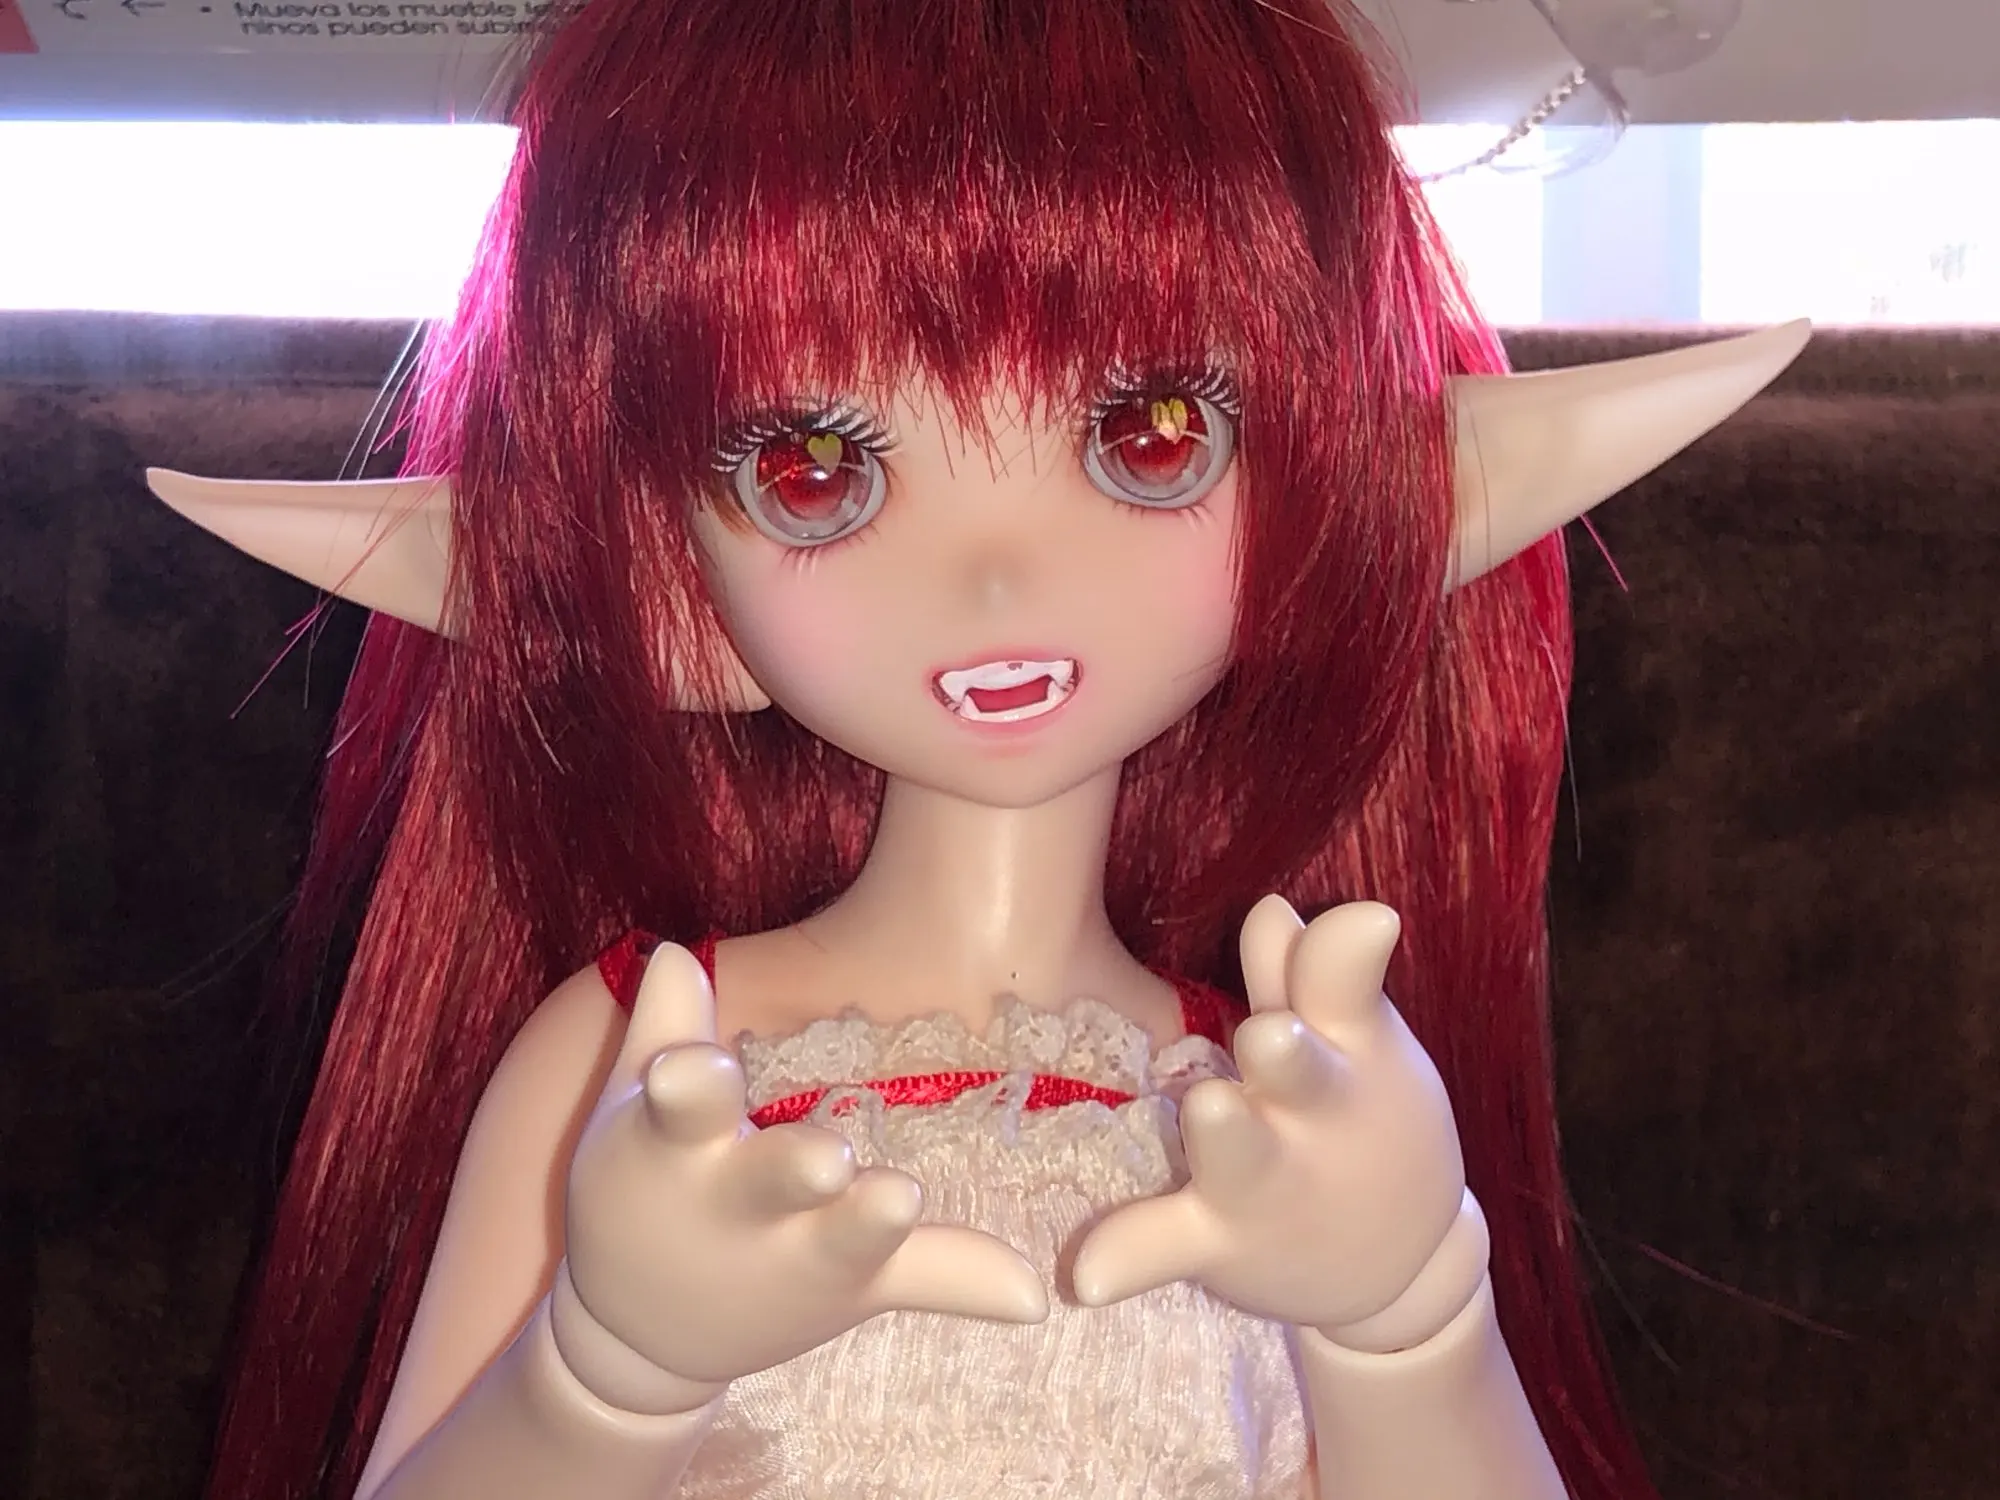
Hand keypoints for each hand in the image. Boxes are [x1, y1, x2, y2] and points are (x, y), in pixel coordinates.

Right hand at [559, 943, 1048, 1405]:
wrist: (639, 1330)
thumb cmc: (647, 1183)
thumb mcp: (640, 1111)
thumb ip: (667, 1027)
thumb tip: (676, 949)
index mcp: (681, 1146)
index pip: (681, 1107)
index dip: (687, 1087)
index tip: (694, 1068)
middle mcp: (738, 1206)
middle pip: (766, 1181)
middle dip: (792, 1169)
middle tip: (826, 1156)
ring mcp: (797, 1256)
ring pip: (843, 1239)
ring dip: (872, 1224)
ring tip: (905, 1199)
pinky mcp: (850, 1288)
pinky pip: (919, 1282)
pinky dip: (973, 1284)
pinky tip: (1031, 1295)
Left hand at [1072, 898, 1485, 1351]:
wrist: (1401, 1261)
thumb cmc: (1354, 1116)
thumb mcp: (1347, 1045)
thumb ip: (1304, 979)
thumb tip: (1273, 907)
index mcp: (1344, 1048)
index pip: (1342, 982)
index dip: (1346, 950)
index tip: (1366, 920)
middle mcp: (1310, 1112)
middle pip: (1302, 1069)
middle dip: (1290, 1052)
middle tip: (1274, 1032)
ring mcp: (1265, 1179)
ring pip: (1242, 1157)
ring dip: (1228, 1138)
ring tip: (1211, 1111)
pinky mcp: (1220, 1240)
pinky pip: (1168, 1247)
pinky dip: (1131, 1258)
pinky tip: (1091, 1278)